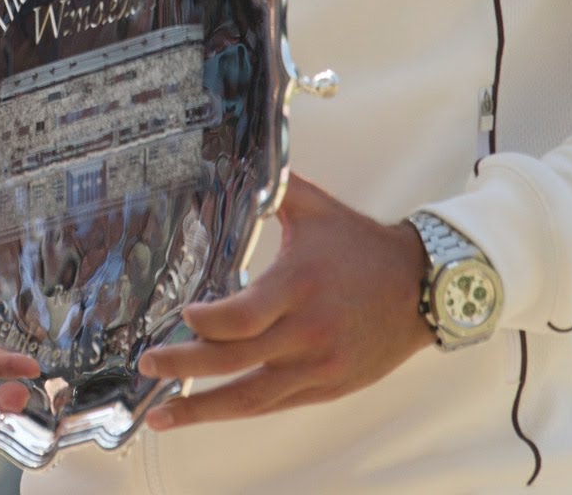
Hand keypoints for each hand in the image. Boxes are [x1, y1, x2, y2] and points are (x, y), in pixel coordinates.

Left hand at [138, 175, 431, 428]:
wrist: (425, 286)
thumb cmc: (363, 245)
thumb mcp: (316, 208)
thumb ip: (274, 186)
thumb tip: (239, 154)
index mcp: (299, 286)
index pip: (243, 318)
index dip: (206, 323)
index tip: (182, 315)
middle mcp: (307, 333)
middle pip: (236, 361)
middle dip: (184, 366)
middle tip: (146, 365)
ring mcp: (318, 366)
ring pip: (252, 398)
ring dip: (203, 409)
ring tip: (161, 417)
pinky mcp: (327, 387)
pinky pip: (276, 405)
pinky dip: (240, 410)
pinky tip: (209, 412)